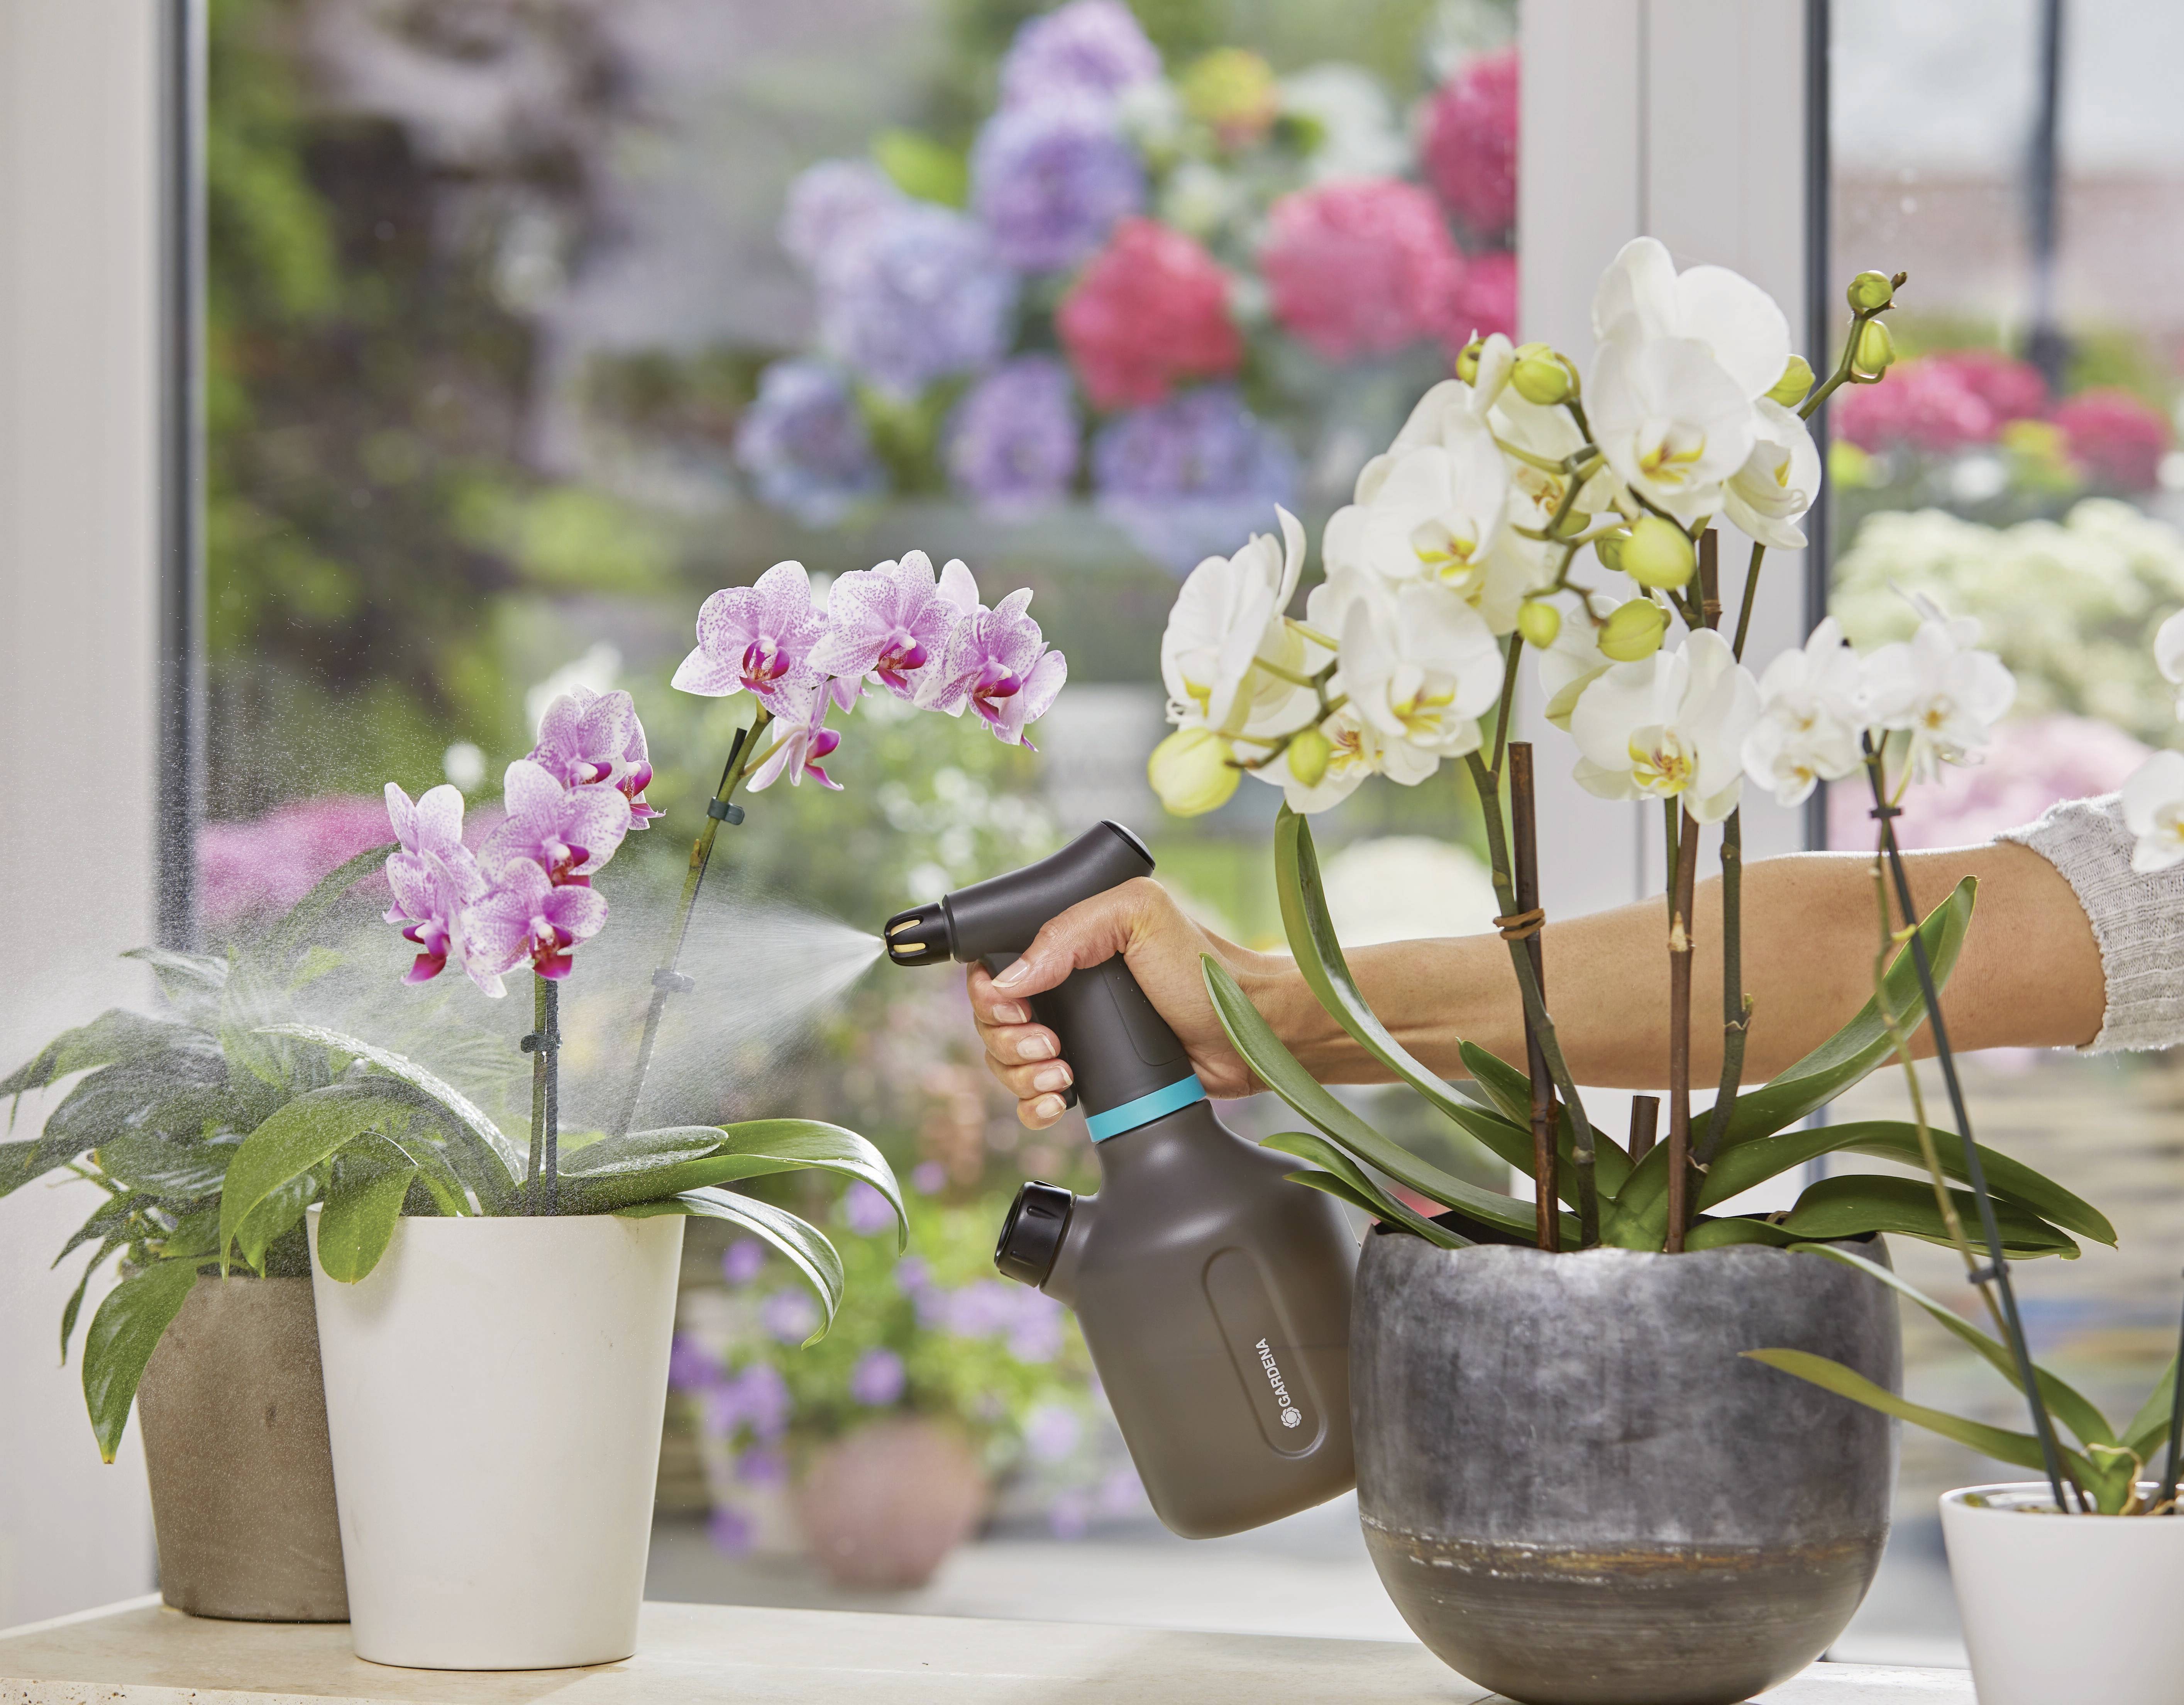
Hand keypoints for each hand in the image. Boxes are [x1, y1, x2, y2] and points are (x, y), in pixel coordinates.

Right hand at [965, 877, 1278, 1127]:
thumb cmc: (1205, 971)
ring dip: (1020, 1075)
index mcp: (1070, 943)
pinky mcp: (1093, 1074)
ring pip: (1008, 1062)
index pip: (996, 965)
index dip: (992, 994)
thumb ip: (1070, 930)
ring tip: (1062, 1075)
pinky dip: (1034, 1104)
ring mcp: (1078, 1033)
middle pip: (994, 1020)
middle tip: (1049, 1045)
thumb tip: (1010, 980)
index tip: (1019, 1009)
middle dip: (1007, 1040)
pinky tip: (1058, 1100)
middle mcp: (1067, 987)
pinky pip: (1035, 1096)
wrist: (1247, 1035)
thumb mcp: (1140, 918)